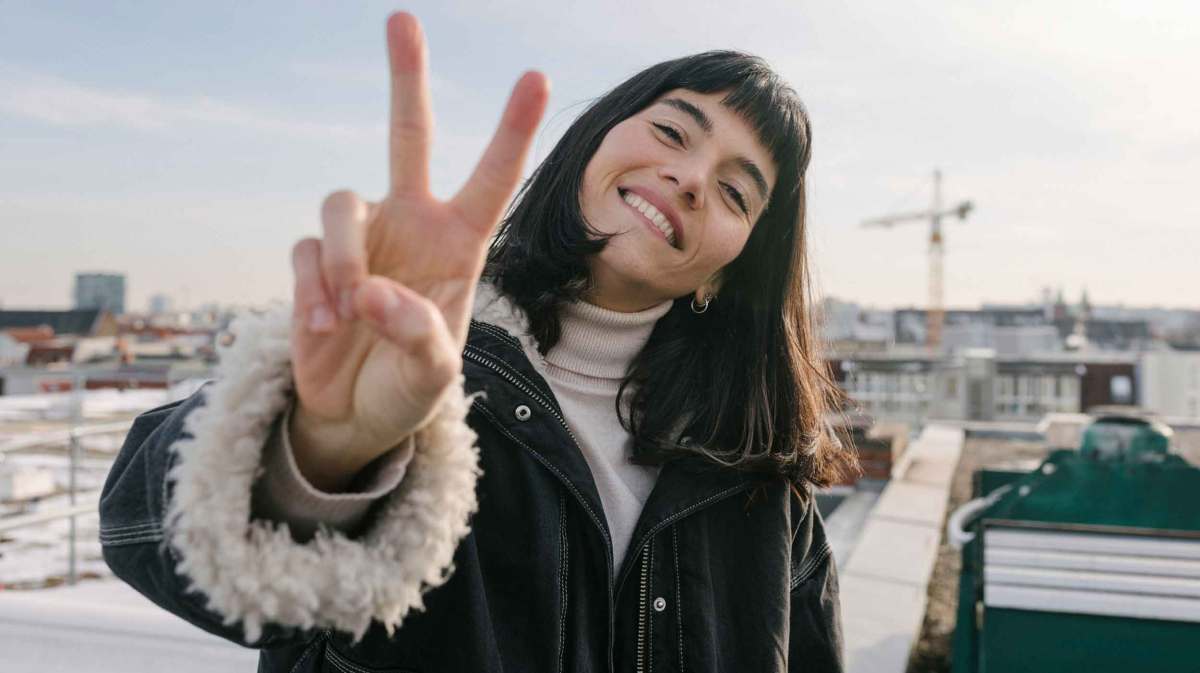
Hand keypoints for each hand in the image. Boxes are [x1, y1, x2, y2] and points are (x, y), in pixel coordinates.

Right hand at [286, 13, 548, 490]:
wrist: (354, 417)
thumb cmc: (409, 391)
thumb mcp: (433, 377)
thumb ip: (418, 337)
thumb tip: (373, 291)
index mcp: (459, 245)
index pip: (492, 179)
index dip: (512, 130)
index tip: (535, 77)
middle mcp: (411, 226)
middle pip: (408, 136)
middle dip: (407, 78)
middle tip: (402, 17)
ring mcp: (361, 239)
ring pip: (342, 200)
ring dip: (341, 258)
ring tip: (348, 316)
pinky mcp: (313, 261)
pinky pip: (305, 250)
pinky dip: (313, 290)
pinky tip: (326, 330)